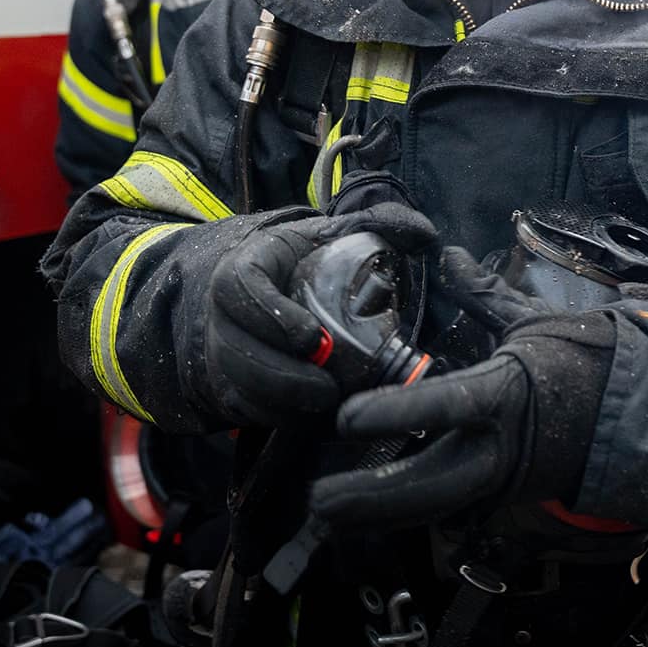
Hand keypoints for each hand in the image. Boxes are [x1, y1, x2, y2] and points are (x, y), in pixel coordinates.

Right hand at [193, 201, 436, 425]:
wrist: (270, 291)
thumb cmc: (305, 263)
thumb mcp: (334, 236)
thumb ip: (378, 226)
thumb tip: (423, 233)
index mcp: (246, 267)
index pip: (239, 287)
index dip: (270, 314)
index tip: (312, 336)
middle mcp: (225, 314)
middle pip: (235, 351)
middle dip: (283, 376)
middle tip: (329, 389)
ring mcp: (224, 354)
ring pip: (240, 387)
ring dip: (285, 403)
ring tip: (329, 405)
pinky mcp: (234, 389)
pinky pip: (251, 412)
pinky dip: (286, 420)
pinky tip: (321, 420)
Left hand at [310, 314, 615, 531]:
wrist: (635, 416)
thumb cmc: (584, 362)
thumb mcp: (531, 321)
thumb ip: (483, 294)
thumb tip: (448, 254)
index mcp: (509, 395)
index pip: (447, 405)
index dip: (396, 413)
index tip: (346, 419)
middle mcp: (503, 448)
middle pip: (430, 486)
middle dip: (370, 499)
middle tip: (317, 501)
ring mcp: (503, 481)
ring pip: (434, 508)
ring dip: (378, 515)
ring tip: (325, 517)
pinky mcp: (502, 498)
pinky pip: (447, 510)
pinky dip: (406, 513)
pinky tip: (365, 515)